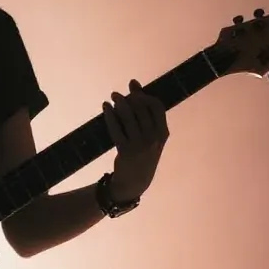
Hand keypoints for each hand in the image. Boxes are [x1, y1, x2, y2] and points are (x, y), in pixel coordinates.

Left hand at [102, 79, 169, 201]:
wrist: (135, 182)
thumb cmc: (144, 156)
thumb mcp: (154, 140)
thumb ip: (149, 121)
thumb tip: (137, 95)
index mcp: (163, 134)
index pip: (157, 107)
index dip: (144, 94)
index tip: (134, 86)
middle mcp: (153, 138)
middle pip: (141, 110)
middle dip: (129, 97)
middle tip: (117, 93)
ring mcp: (140, 145)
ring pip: (128, 118)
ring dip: (119, 104)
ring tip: (112, 96)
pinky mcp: (125, 150)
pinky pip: (116, 129)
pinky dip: (110, 116)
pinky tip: (106, 108)